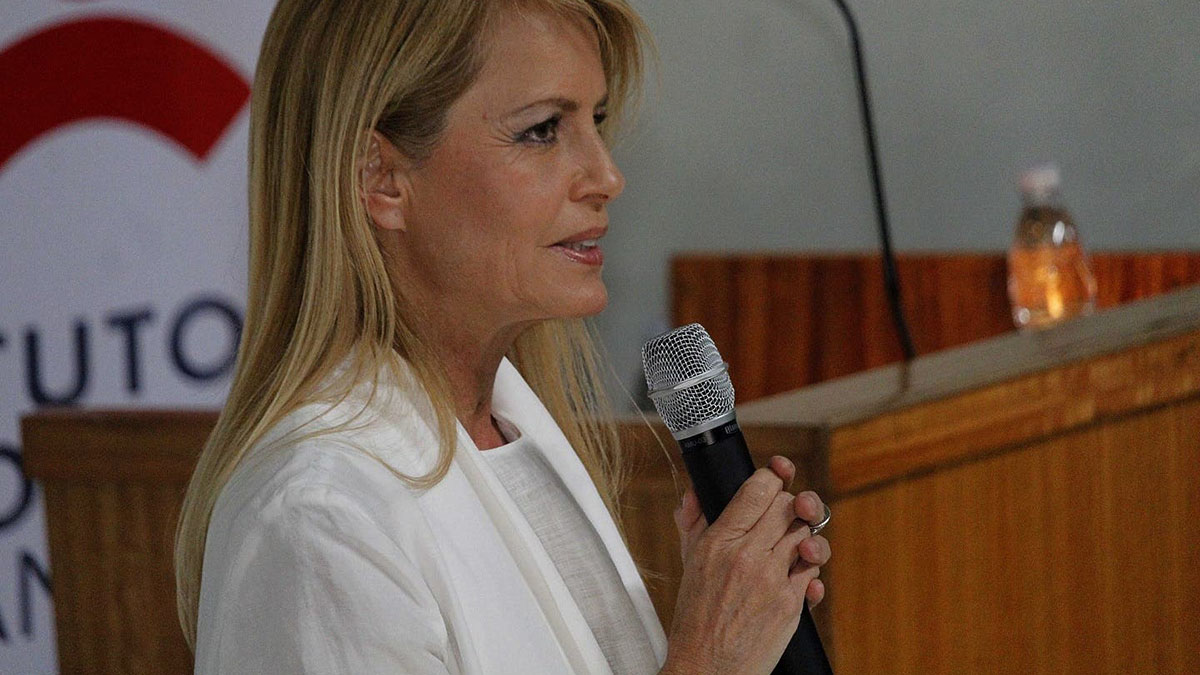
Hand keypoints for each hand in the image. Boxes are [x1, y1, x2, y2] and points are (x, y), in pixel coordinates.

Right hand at [662, 456, 831, 674]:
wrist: (707, 668)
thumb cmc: (696, 619)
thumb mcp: (688, 564)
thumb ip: (692, 522)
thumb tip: (694, 493)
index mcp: (719, 542)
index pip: (758, 489)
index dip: (773, 476)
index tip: (777, 476)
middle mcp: (748, 556)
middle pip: (789, 505)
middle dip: (791, 504)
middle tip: (786, 512)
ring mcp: (773, 579)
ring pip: (807, 533)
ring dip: (804, 533)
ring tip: (794, 541)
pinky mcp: (792, 603)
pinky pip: (815, 570)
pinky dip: (810, 566)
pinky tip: (799, 569)